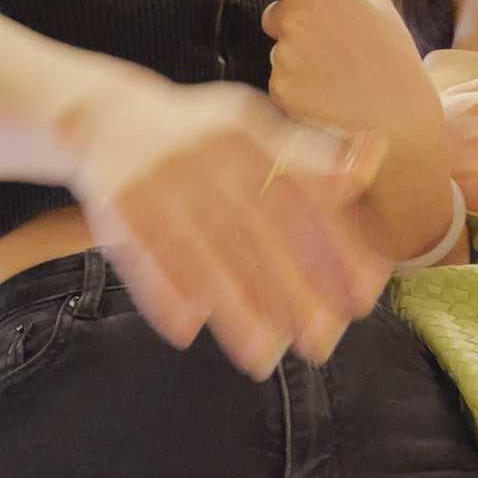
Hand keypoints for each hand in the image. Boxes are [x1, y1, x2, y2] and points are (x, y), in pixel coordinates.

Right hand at [65, 73, 389, 376]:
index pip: (302, 195)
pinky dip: (164, 298)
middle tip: (321, 343)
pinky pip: (144, 262)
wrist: (104, 118)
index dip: (337, 247)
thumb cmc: (197, 136)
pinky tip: (188, 331)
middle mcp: (204, 156)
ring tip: (261, 358)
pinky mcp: (117, 209)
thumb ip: (309, 152)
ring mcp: (157, 183)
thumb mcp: (252, 127)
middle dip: (293, 293)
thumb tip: (373, 159)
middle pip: (256, 235)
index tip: (364, 294)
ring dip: (233, 313)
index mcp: (245, 135)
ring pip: (203, 258)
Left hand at [248, 0, 455, 261]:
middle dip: (294, 27)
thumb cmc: (393, 61)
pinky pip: (279, 85)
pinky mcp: (278, 95)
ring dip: (298, 61)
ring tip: (337, 76)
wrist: (396, 126)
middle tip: (334, 47)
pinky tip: (326, 97)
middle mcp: (293, 21)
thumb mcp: (380, 4)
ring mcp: (283, 60)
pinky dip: (297, 91)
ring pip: (278, 53)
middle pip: (273, 15)